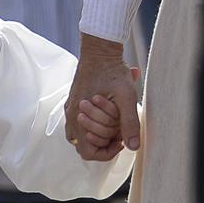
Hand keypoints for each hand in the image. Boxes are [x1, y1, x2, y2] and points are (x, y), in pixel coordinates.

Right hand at [67, 35, 141, 160]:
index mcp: (79, 118)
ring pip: (80, 135)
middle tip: (119, 129)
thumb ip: (129, 123)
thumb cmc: (113, 71)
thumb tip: (133, 146)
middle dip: (104, 140)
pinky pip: (78, 122)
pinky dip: (91, 123)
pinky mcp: (72, 101)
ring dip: (97, 133)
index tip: (120, 142)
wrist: (99, 50)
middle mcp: (70, 116)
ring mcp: (69, 109)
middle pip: (85, 145)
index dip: (106, 153)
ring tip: (112, 123)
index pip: (88, 153)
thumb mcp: (126, 97)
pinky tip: (104, 113)